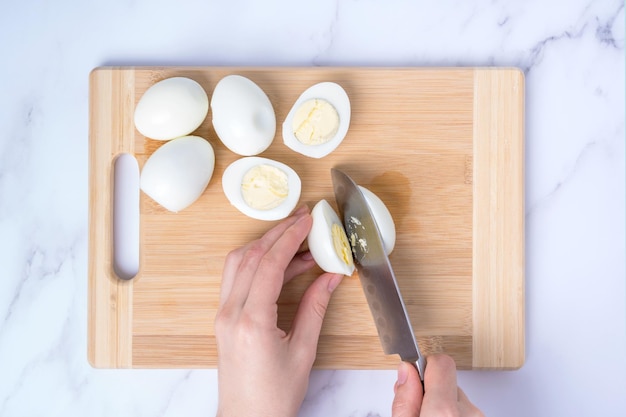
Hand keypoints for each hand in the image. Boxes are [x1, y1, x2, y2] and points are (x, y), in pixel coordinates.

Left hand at [215, 205, 342, 416]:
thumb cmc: (274, 395)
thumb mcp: (303, 351)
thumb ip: (315, 308)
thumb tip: (331, 277)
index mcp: (252, 321)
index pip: (269, 265)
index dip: (289, 238)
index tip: (306, 220)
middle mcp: (231, 313)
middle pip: (250, 257)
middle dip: (277, 233)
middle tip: (302, 219)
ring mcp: (223, 315)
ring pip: (239, 264)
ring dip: (265, 245)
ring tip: (294, 237)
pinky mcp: (224, 318)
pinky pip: (237, 279)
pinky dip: (257, 263)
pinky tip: (281, 263)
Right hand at [392, 354, 483, 416]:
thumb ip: (404, 399)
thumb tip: (406, 371)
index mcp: (444, 411)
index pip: (440, 362)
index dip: (423, 365)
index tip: (413, 376)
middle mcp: (468, 412)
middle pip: (446, 381)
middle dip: (428, 390)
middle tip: (416, 409)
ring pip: (455, 397)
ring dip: (441, 406)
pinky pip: (464, 410)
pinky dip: (451, 414)